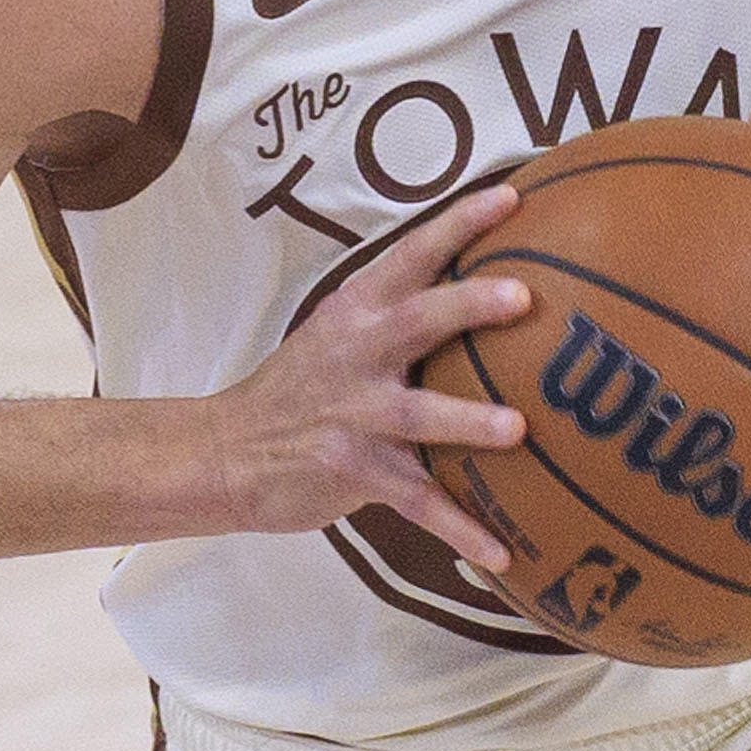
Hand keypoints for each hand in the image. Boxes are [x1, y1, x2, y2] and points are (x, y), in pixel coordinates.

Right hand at [210, 184, 533, 568]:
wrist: (227, 451)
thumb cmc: (301, 389)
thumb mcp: (339, 332)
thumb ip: (399, 311)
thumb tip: (489, 287)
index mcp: (357, 311)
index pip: (412, 253)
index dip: (461, 223)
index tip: (513, 197)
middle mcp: (357, 353)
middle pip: (417, 320)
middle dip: (468, 305)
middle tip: (523, 296)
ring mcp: (354, 414)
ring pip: (418, 416)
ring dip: (467, 422)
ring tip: (517, 430)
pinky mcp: (354, 471)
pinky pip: (417, 502)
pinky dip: (461, 528)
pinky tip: (504, 553)